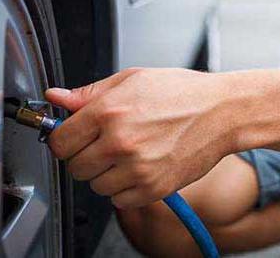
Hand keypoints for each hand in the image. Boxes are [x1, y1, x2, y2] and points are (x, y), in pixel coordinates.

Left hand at [45, 68, 237, 208]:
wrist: (222, 113)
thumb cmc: (183, 93)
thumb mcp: (133, 79)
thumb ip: (89, 93)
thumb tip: (57, 98)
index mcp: (109, 112)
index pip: (59, 140)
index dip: (64, 138)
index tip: (73, 136)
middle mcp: (120, 142)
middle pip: (74, 166)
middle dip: (84, 155)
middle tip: (105, 143)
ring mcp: (137, 169)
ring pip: (95, 185)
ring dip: (105, 173)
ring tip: (128, 153)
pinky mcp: (153, 188)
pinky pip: (118, 199)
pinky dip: (125, 188)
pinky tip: (140, 167)